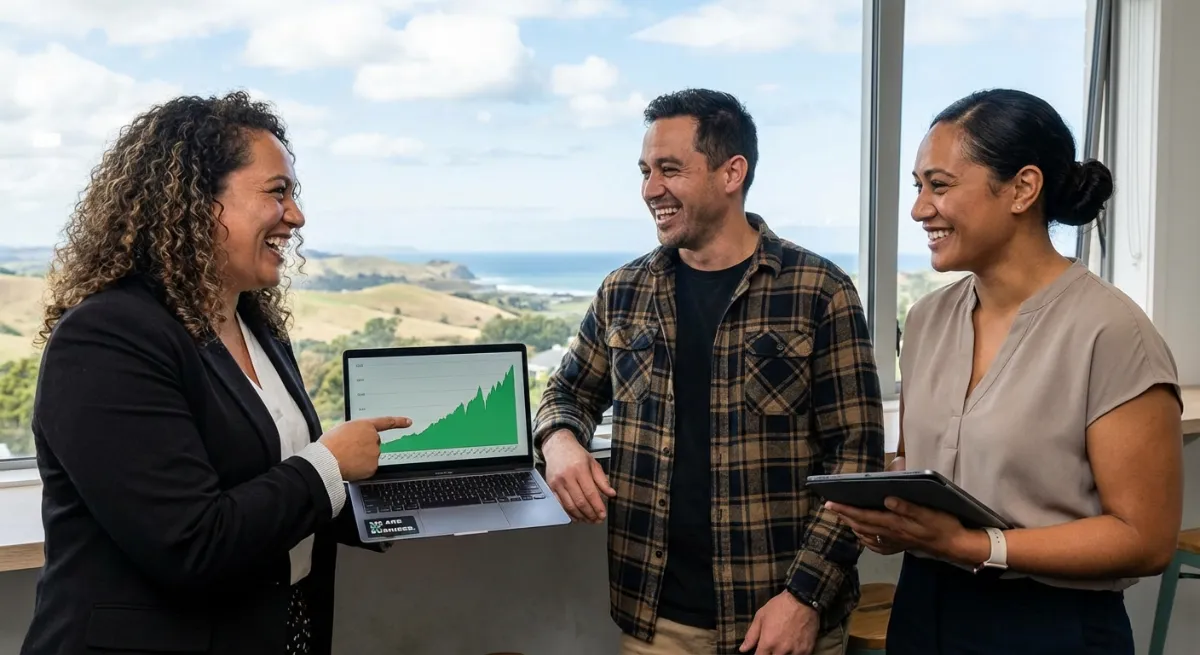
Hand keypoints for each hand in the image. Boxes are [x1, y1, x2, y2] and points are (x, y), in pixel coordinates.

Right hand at [319, 416, 411, 480]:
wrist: (326, 460)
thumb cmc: (329, 445)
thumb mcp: (342, 430)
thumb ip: (355, 432)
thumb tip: (358, 439)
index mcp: (365, 425)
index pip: (386, 422)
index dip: (399, 422)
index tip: (409, 422)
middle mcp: (373, 438)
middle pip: (374, 443)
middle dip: (365, 447)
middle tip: (349, 451)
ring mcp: (375, 452)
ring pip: (371, 456)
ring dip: (362, 458)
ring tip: (346, 458)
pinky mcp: (373, 466)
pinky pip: (369, 468)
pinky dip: (362, 469)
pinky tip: (351, 467)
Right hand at [542, 430, 615, 522]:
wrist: (557, 446)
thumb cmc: (576, 453)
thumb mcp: (593, 462)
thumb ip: (602, 479)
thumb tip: (611, 494)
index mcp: (580, 469)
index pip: (590, 493)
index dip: (597, 506)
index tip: (603, 514)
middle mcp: (567, 477)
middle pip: (580, 501)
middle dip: (590, 514)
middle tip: (597, 520)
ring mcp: (557, 483)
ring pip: (570, 505)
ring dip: (581, 516)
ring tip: (589, 520)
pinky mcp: (551, 487)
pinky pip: (561, 504)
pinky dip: (569, 513)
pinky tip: (577, 516)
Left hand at [739, 591, 818, 653]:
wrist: (803, 600)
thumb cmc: (779, 606)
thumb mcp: (761, 617)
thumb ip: (751, 635)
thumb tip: (742, 649)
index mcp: (768, 642)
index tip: (760, 652)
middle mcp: (781, 650)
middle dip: (771, 654)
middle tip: (772, 646)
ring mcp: (795, 651)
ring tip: (783, 646)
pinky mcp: (807, 650)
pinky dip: (795, 654)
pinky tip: (793, 646)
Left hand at [824, 497, 980, 562]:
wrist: (954, 545)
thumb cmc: (943, 524)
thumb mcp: (929, 513)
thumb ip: (908, 507)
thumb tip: (887, 499)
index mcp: (895, 523)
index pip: (865, 515)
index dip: (846, 510)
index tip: (830, 503)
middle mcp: (891, 533)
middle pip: (861, 525)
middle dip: (844, 516)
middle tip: (829, 506)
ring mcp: (894, 540)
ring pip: (867, 534)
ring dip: (852, 525)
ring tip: (841, 516)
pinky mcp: (899, 544)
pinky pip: (876, 544)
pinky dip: (865, 538)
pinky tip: (861, 534)